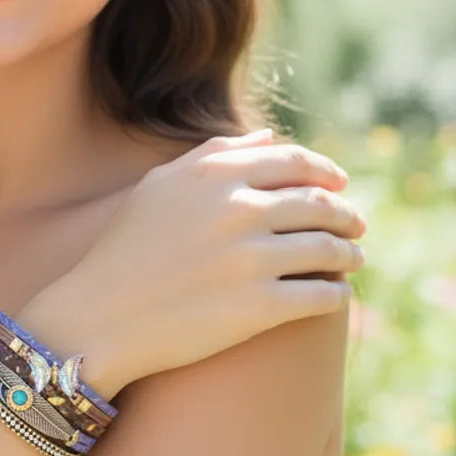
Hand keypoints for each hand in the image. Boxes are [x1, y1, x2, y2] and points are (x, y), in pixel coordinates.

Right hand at [53, 130, 365, 393]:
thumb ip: (215, 155)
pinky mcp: (259, 308)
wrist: (100, 317)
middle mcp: (237, 209)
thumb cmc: (126, 248)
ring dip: (349, 253)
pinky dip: (337, 292)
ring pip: (328, 249)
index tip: (340, 184)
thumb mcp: (160, 186)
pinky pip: (322, 295)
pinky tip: (336, 294)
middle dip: (345, 214)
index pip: (294, 161)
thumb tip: (269, 138)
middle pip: (318, 204)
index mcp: (214, 174)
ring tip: (353, 259)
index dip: (325, 172)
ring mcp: (250, 259)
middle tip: (355, 225)